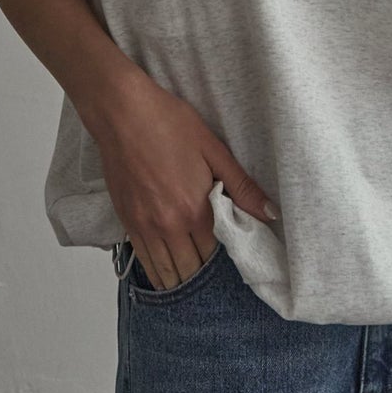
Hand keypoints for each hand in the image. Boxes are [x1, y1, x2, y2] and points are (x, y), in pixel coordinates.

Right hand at [89, 67, 279, 290]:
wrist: (121, 113)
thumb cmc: (168, 123)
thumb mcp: (213, 150)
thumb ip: (242, 187)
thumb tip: (270, 213)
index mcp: (194, 209)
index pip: (214, 253)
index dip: (224, 257)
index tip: (232, 256)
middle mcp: (167, 225)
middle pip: (190, 268)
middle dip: (203, 272)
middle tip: (213, 270)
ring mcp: (143, 225)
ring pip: (164, 270)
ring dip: (179, 279)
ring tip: (192, 279)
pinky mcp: (125, 220)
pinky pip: (142, 259)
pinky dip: (155, 270)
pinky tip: (165, 272)